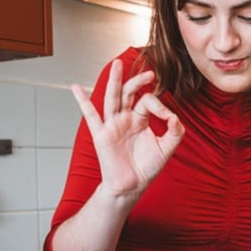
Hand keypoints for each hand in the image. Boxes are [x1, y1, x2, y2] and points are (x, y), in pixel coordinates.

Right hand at [71, 59, 185, 197]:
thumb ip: (175, 132)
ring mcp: (112, 125)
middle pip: (128, 93)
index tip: (169, 118)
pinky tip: (75, 88)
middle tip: (149, 72)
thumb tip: (175, 117)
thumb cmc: (147, 167)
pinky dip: (82, 101)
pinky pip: (90, 116)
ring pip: (112, 98)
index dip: (160, 105)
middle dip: (137, 81)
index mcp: (140, 119)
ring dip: (114, 80)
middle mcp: (125, 118)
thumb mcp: (167, 149)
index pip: (147, 101)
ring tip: (117, 64)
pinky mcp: (101, 135)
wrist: (132, 186)